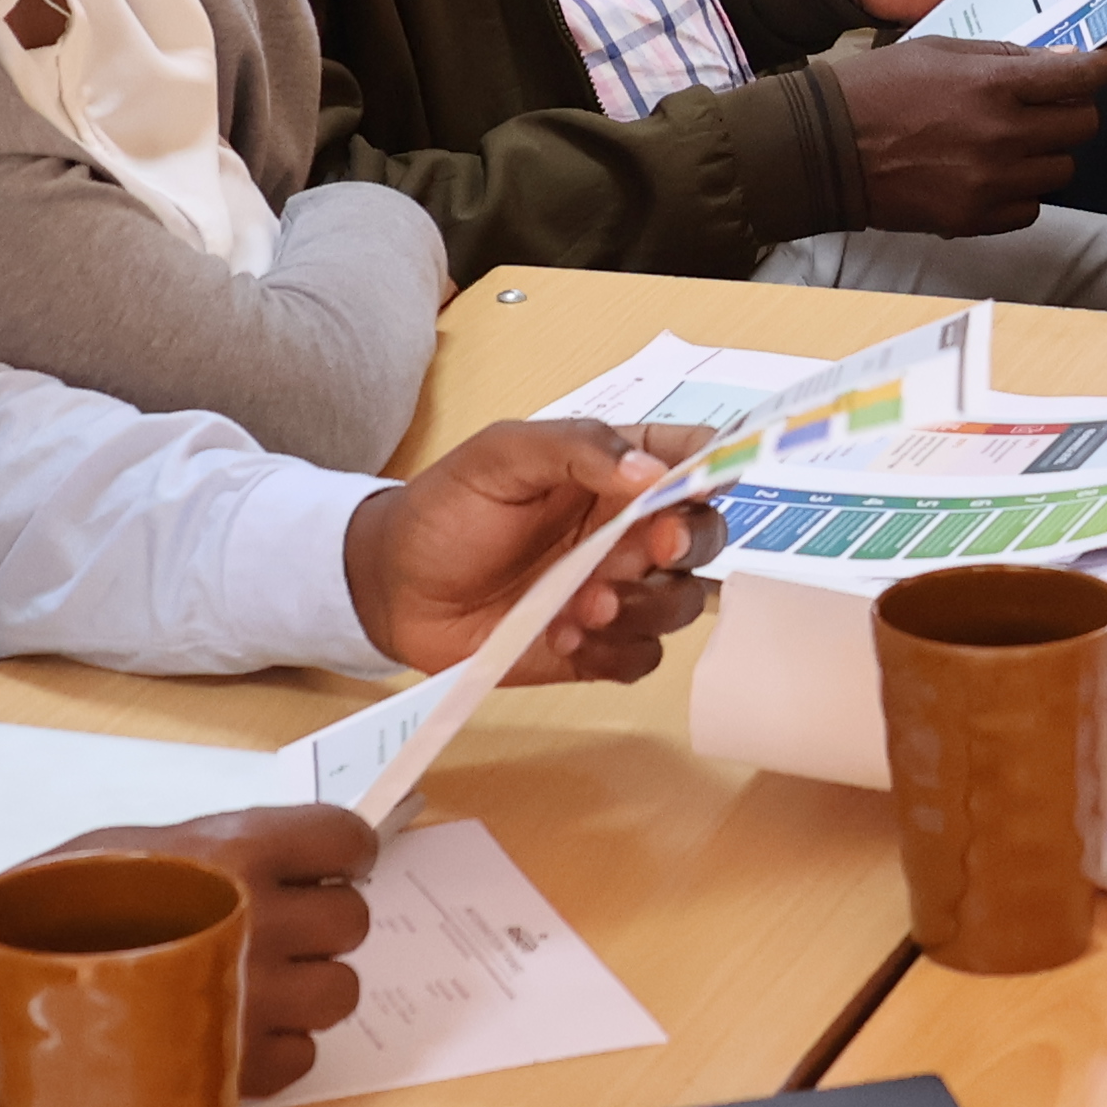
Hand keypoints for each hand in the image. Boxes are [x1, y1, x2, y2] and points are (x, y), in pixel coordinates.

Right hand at [0, 802, 377, 1093]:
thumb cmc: (60, 904)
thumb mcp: (140, 846)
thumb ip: (224, 849)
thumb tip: (290, 861)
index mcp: (235, 852)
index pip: (344, 839)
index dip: (343, 854)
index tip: (329, 867)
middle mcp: (257, 922)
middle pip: (351, 921)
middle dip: (322, 925)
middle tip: (277, 930)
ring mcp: (252, 999)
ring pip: (340, 992)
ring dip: (309, 988)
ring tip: (254, 985)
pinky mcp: (237, 1067)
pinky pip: (305, 1055)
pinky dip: (280, 1047)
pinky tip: (231, 1030)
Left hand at [337, 418, 721, 681]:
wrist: (391, 588)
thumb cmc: (446, 510)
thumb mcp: (500, 456)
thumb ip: (577, 448)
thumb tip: (651, 472)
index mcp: (614, 470)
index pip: (693, 458)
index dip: (715, 466)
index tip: (699, 484)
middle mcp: (627, 530)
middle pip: (705, 535)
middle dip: (689, 543)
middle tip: (652, 549)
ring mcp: (617, 591)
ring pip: (682, 603)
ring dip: (646, 606)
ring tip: (584, 605)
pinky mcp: (597, 648)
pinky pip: (642, 658)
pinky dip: (615, 651)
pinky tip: (565, 638)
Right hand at [822, 38, 1106, 234]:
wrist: (822, 150)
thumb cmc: (876, 90)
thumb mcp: (942, 52)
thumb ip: (1007, 58)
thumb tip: (1064, 61)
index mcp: (992, 85)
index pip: (1078, 77)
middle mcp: (1000, 136)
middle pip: (1081, 127)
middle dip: (1074, 110)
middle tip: (1048, 104)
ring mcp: (990, 183)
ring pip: (1062, 170)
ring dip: (1048, 152)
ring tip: (1010, 140)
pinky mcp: (975, 219)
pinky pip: (1031, 209)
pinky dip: (1022, 191)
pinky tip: (991, 173)